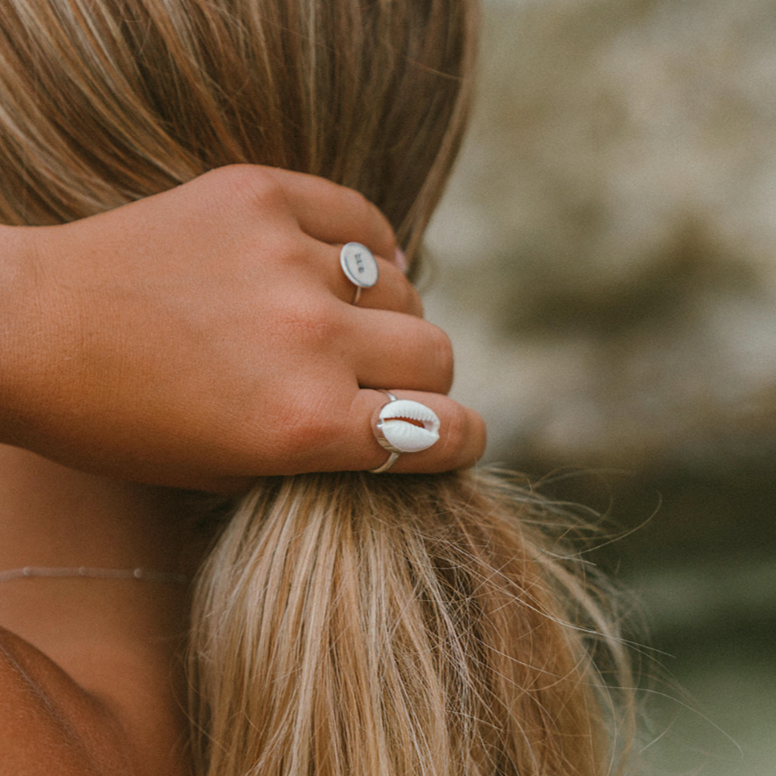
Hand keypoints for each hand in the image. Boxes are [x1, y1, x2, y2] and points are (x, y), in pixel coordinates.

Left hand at [0, 166, 484, 489]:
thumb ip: (324, 451)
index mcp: (302, 427)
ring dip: (382, 315)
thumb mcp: (229, 471)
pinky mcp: (264, 196)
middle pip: (437, 353)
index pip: (444, 431)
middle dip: (423, 377)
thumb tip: (394, 418)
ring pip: (403, 287)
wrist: (30, 328)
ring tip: (335, 321)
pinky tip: (334, 268)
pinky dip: (363, 251)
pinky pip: (363, 222)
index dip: (463, 440)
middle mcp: (309, 342)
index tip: (454, 436)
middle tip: (384, 379)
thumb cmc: (122, 419)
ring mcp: (289, 259)